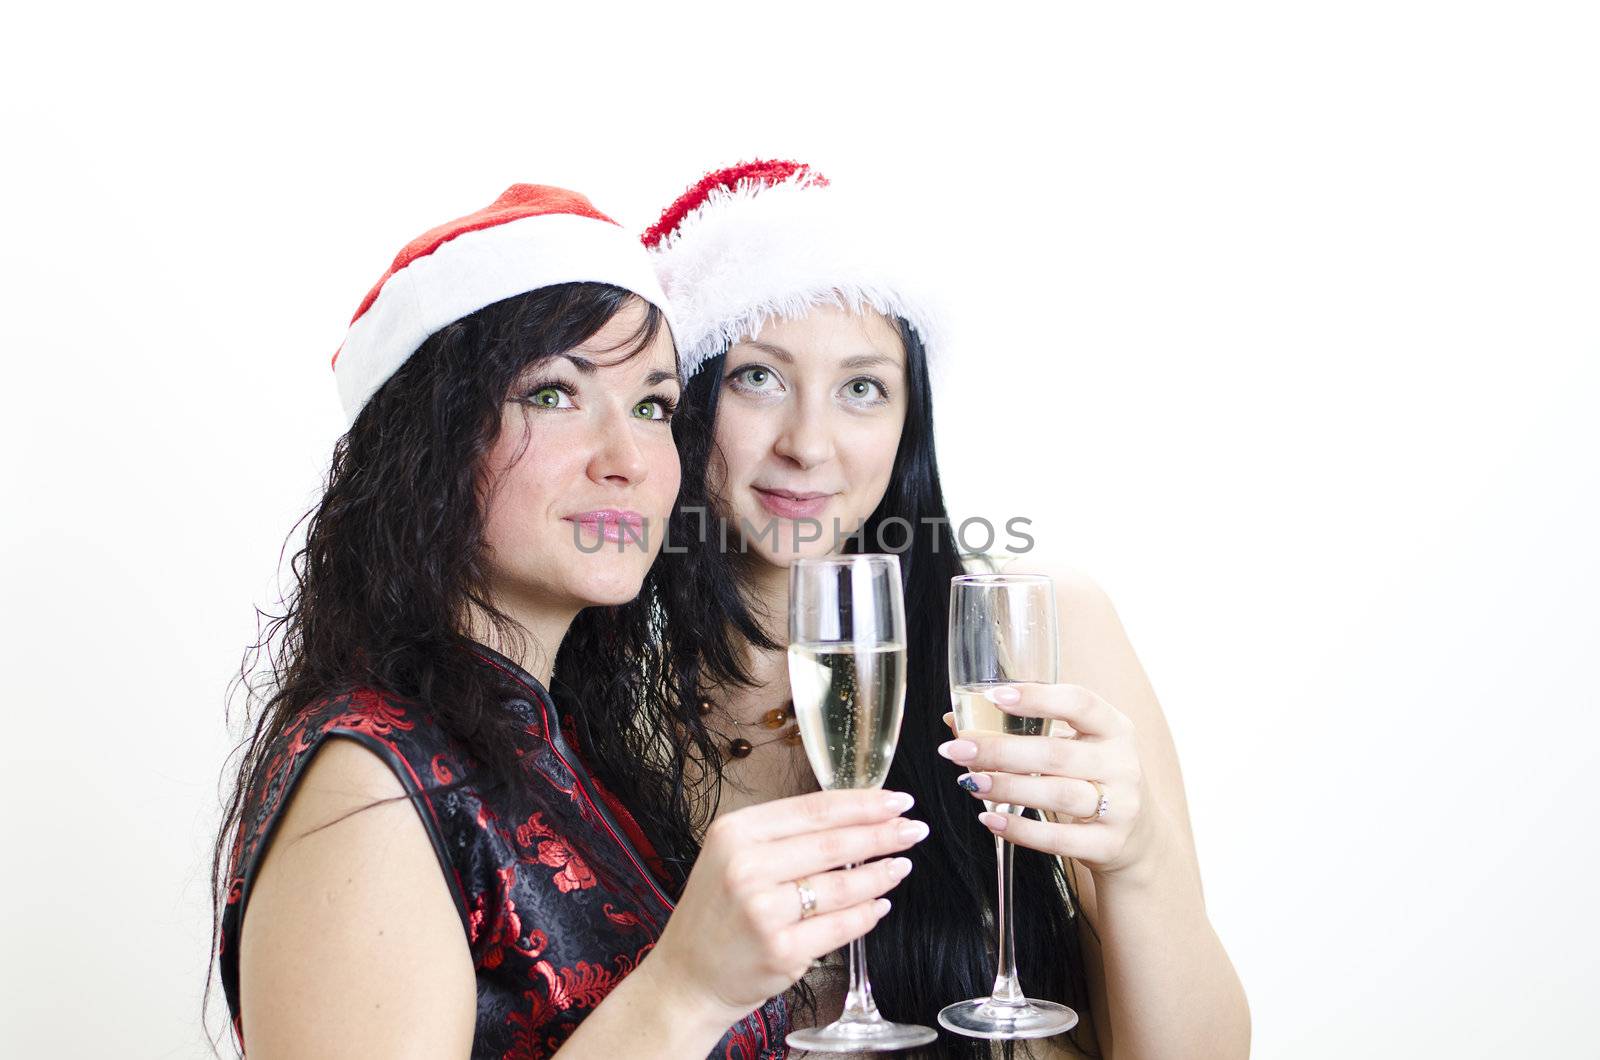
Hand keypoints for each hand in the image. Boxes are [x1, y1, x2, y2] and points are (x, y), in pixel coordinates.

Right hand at [643, 788, 927, 1026]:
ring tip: (902, 865)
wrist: (687, 974)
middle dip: (882, 835)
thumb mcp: (734, 855)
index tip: (897, 801)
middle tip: (914, 829)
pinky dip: (866, 914)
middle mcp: (746, 867)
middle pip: (834, 844)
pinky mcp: (781, 950)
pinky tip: (880, 904)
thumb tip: (853, 817)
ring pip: (842, 886)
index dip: (863, 804)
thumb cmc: (718, 911)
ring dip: (881, 874)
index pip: (814, 809)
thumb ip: (784, 835)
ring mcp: (763, 910)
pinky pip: (840, 927)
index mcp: (736, 832)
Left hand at [939, 683, 1152, 875]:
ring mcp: (1121, 806)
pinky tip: (990, 820)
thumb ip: (1024, 730)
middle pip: (1056, 753)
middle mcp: (1122, 763)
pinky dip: (1021, 829)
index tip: (993, 696)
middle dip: (1001, 750)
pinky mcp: (1109, 844)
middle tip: (958, 749)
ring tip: (969, 782)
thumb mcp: (1074, 746)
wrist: (1138, 836)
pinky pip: (1059, 838)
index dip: (1036, 697)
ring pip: (1057, 794)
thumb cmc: (1092, 778)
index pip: (1078, 702)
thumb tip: (955, 720)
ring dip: (1007, 788)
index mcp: (1114, 727)